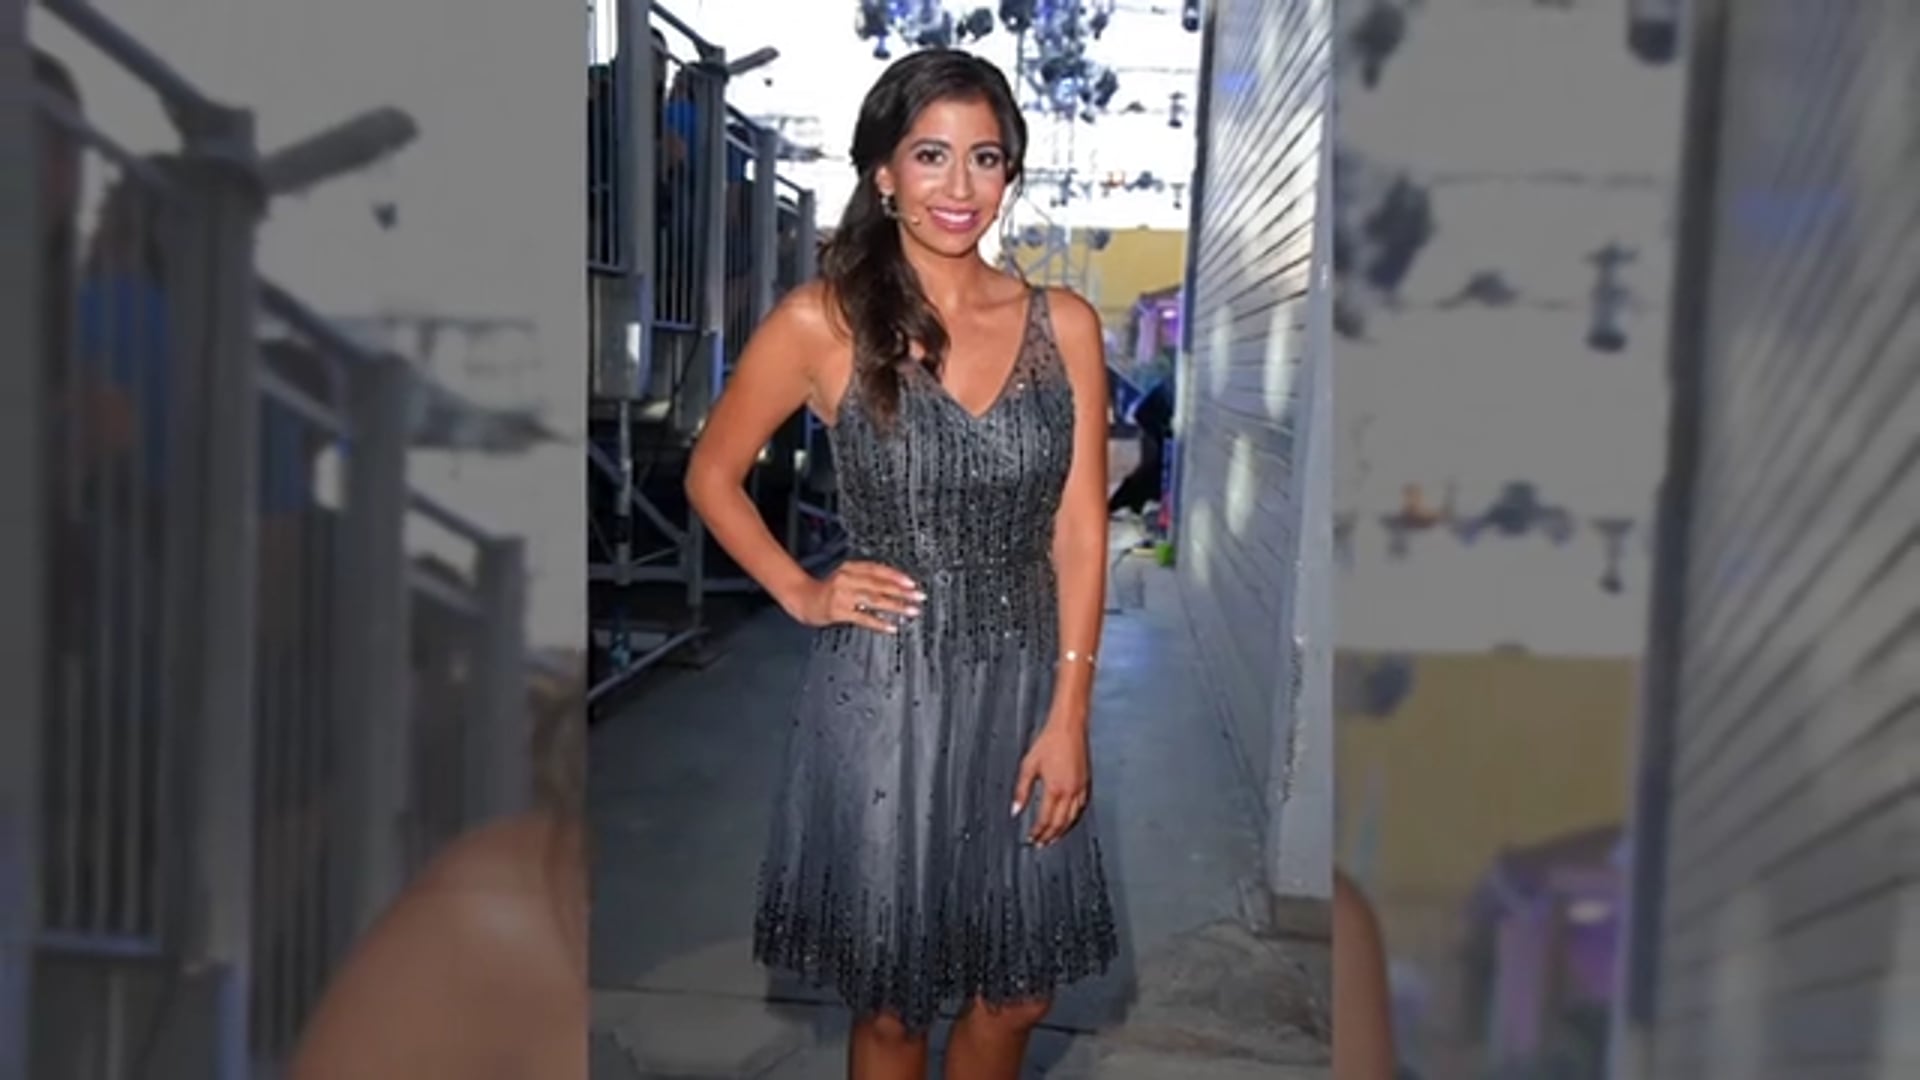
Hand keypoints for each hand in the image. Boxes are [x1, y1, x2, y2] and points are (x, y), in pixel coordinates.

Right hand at [789, 560, 922, 633]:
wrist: (802, 599)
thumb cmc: (827, 590)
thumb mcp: (846, 577)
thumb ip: (866, 579)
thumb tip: (894, 586)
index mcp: (850, 567)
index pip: (878, 569)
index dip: (897, 576)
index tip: (912, 583)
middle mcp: (847, 578)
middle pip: (879, 584)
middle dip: (901, 591)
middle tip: (918, 597)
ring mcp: (842, 594)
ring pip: (874, 599)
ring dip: (895, 605)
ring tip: (910, 611)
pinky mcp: (839, 610)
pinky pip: (863, 617)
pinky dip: (879, 622)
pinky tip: (891, 626)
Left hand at [1012, 717, 1090, 847]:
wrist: (1069, 727)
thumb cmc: (1049, 742)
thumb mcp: (1028, 765)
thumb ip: (1021, 791)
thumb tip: (1015, 809)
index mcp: (1055, 789)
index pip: (1045, 820)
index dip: (1038, 832)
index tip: (1031, 839)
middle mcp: (1070, 792)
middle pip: (1060, 823)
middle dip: (1050, 836)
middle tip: (1041, 843)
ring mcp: (1080, 788)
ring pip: (1072, 818)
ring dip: (1062, 831)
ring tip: (1053, 837)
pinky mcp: (1086, 783)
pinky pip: (1081, 808)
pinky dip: (1073, 818)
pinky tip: (1068, 820)